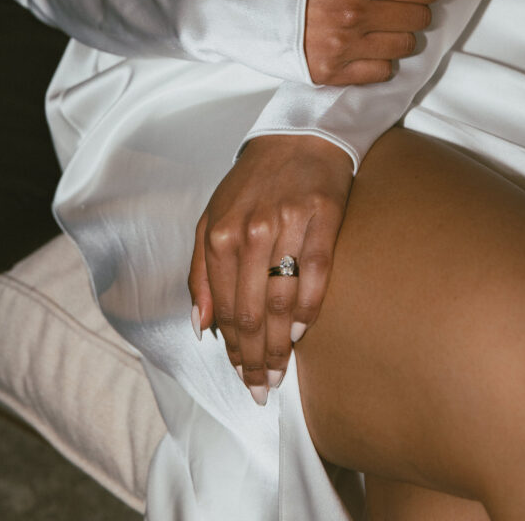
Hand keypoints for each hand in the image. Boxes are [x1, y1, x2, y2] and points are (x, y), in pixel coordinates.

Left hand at [188, 135, 353, 403]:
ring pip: (282, 301)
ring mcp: (289, 225)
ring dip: (280, 345)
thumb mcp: (211, 219)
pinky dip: (308, 310)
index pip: (224, 306)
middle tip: (261, 386)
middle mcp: (251, 231)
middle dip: (255, 356)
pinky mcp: (324, 219)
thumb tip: (200, 328)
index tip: (239, 373)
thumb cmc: (251, 184)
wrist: (297, 138)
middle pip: (252, 312)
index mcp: (219, 232)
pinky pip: (316, 277)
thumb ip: (200, 274)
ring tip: (279, 372)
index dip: (231, 347)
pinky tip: (301, 332)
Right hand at [305, 0, 438, 85]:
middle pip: (419, 17)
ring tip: (378, 27)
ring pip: (406, 45)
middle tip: (396, 7)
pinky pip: (383, 72)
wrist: (242, 7)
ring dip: (398, 36)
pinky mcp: (332, 72)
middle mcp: (354, 12)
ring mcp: (344, 45)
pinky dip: (380, 60)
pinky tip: (364, 48)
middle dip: (413, 10)